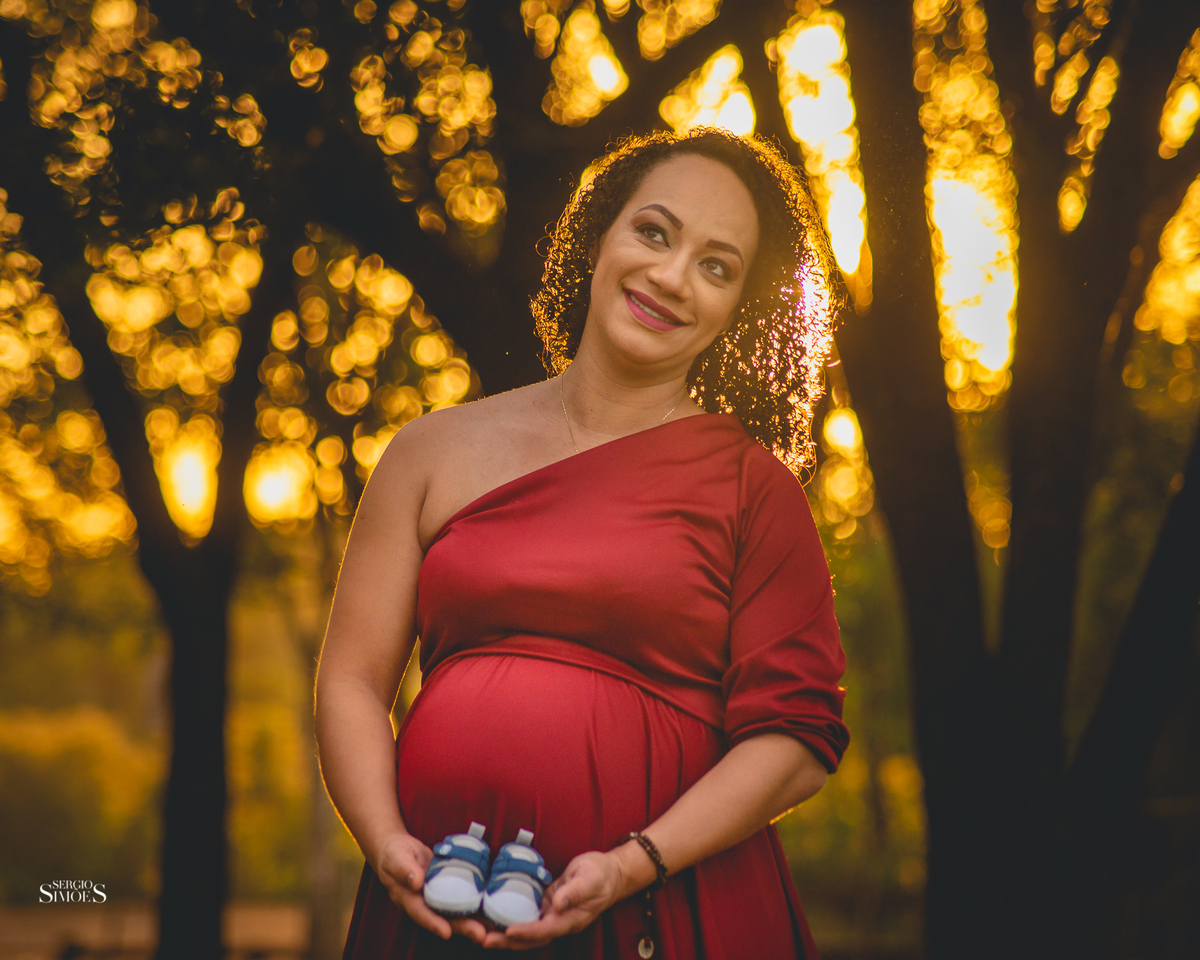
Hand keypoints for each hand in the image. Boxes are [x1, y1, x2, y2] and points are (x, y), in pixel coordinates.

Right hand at [372, 833, 490, 944]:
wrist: (399, 850)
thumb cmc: (394, 854)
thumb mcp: (396, 857)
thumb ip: (404, 869)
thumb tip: (415, 882)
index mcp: (408, 899)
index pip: (421, 913)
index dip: (433, 923)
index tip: (446, 932)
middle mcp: (424, 904)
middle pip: (443, 919)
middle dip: (462, 928)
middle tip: (480, 935)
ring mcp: (437, 899)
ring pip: (456, 914)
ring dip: (473, 921)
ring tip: (492, 928)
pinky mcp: (448, 891)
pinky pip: (462, 900)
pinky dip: (476, 907)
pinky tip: (492, 911)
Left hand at [479, 850, 627, 949]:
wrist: (609, 874)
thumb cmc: (601, 875)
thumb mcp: (591, 878)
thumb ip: (575, 892)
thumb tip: (558, 904)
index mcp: (571, 919)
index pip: (545, 930)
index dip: (526, 932)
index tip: (508, 930)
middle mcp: (558, 922)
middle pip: (530, 939)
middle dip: (507, 941)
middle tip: (483, 939)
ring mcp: (551, 917)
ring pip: (525, 931)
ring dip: (504, 934)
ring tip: (481, 932)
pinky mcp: (546, 907)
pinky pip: (526, 918)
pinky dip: (510, 919)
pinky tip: (493, 916)